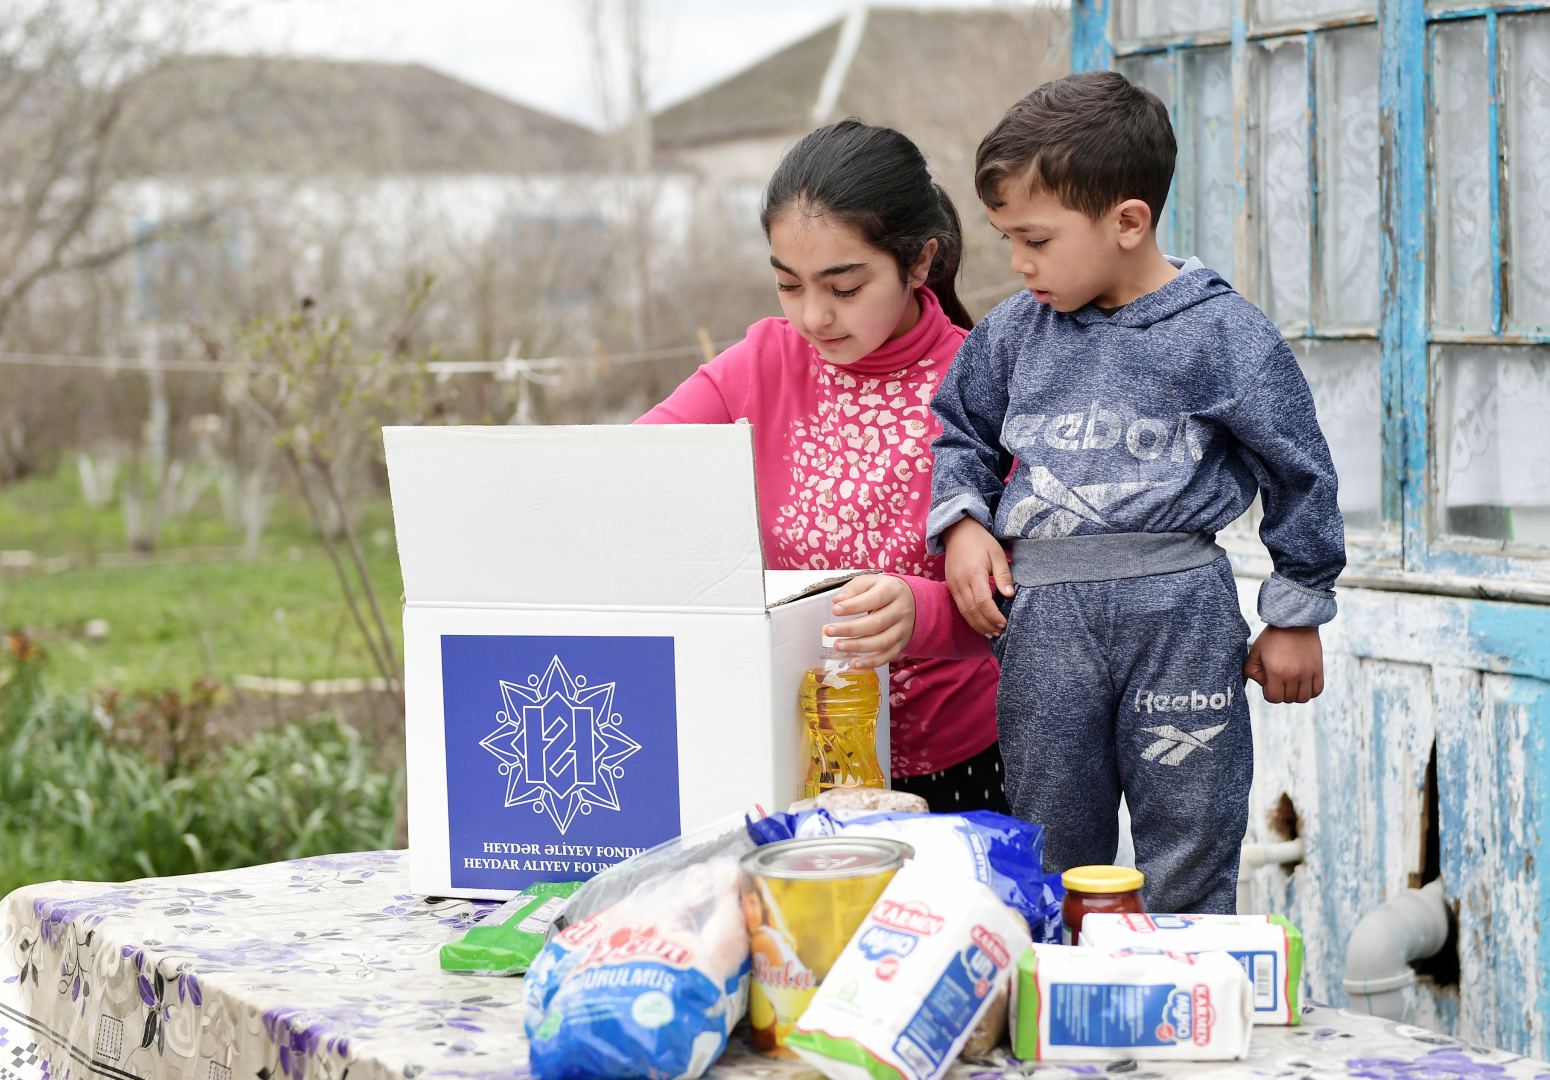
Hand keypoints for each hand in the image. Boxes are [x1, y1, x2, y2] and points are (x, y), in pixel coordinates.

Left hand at [825, 574, 915, 669]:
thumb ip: (853, 589)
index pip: (873, 599)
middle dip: (850, 629)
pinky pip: (887, 656)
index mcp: (893, 590)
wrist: (912, 601)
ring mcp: (902, 629)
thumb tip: (838, 601)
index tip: (835, 610)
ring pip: (881, 642)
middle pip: (876, 623)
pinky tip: (854, 664)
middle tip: (830, 631)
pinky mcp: (901, 644)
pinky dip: (870, 663)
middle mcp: (901, 610)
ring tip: (838, 646)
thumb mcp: (870, 582)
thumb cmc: (885, 590)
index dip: (853, 606)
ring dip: (857, 647)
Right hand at [943, 517, 1012, 636]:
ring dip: (977, 625)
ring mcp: (953, 585)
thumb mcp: (997, 554)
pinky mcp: (950, 586)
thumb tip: (1010, 595)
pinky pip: (959, 607)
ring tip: (991, 633)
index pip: (982, 601)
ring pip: (964, 612)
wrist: (958, 531)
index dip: (993, 616)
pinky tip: (979, 624)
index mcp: (974, 573)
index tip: (1004, 623)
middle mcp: (960, 582)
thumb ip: (1003, 575)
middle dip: (986, 624)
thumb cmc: (981, 542)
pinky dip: (970, 618)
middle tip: (999, 633)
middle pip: (972, 611)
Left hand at [1244, 625, 1324, 703]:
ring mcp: (1307, 673)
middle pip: (1288, 699)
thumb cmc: (1272, 638)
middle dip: (1281, 692)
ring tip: (1291, 682)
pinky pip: (1317, 691)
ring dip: (1295, 694)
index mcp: (1276, 672)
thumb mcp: (1255, 652)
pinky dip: (1310, 691)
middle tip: (1279, 679)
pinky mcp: (1318, 669)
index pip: (1273, 698)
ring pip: (1303, 698)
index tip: (1269, 682)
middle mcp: (1293, 675)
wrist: (1294, 623)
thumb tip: (1264, 684)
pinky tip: (1303, 683)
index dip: (1269, 693)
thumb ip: (1251, 672)